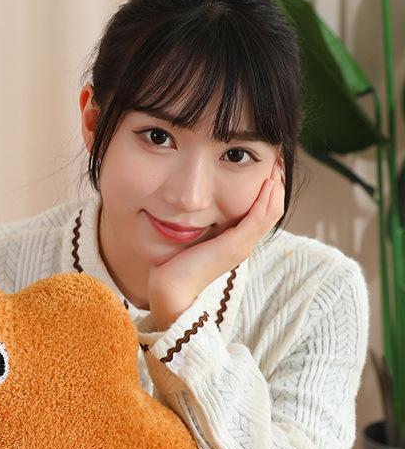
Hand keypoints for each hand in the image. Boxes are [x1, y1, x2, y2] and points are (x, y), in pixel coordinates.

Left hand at [148, 161, 284, 331]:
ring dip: (276, 187)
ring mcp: (242, 245)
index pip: (264, 213)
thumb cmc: (175, 265)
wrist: (171, 288)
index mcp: (237, 242)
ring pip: (271, 212)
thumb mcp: (194, 238)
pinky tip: (266, 182)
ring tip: (276, 165)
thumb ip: (203, 223)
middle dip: (277, 184)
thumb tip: (198, 204)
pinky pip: (258, 218)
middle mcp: (245, 244)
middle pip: (274, 210)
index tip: (268, 167)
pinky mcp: (234, 246)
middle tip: (278, 160)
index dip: (270, 191)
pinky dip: (264, 199)